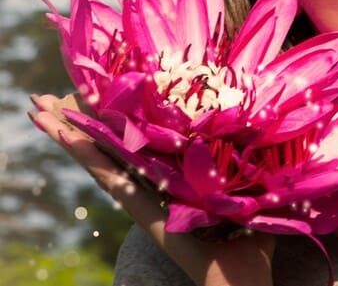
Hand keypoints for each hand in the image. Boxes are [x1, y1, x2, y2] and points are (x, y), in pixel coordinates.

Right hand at [29, 94, 274, 285]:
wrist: (241, 283)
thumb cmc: (250, 244)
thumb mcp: (253, 193)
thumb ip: (255, 170)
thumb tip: (271, 140)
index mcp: (174, 182)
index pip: (140, 144)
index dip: (119, 121)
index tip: (101, 94)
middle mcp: (152, 187)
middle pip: (113, 147)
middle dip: (86, 122)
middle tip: (55, 97)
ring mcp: (142, 197)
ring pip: (102, 158)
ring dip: (73, 133)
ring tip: (42, 108)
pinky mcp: (141, 208)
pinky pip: (110, 176)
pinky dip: (85, 155)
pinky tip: (65, 135)